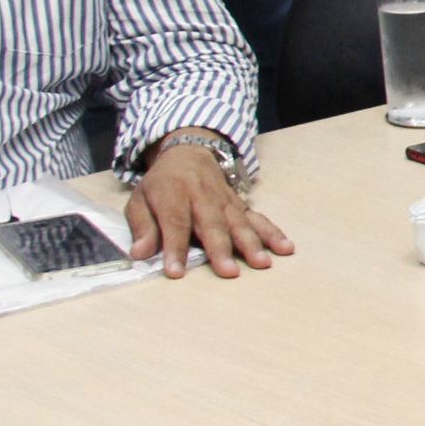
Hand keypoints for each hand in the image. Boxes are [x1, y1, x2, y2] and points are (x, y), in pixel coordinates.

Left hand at [125, 145, 293, 278]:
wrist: (188, 153)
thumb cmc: (161, 184)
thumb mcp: (140, 200)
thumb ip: (142, 227)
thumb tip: (139, 254)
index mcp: (173, 195)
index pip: (175, 224)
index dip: (175, 248)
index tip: (176, 272)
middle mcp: (202, 197)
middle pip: (213, 225)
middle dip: (221, 249)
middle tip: (229, 272)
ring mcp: (225, 200)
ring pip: (240, 223)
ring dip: (252, 243)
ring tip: (262, 263)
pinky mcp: (240, 204)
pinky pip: (258, 219)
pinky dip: (272, 233)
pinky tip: (285, 247)